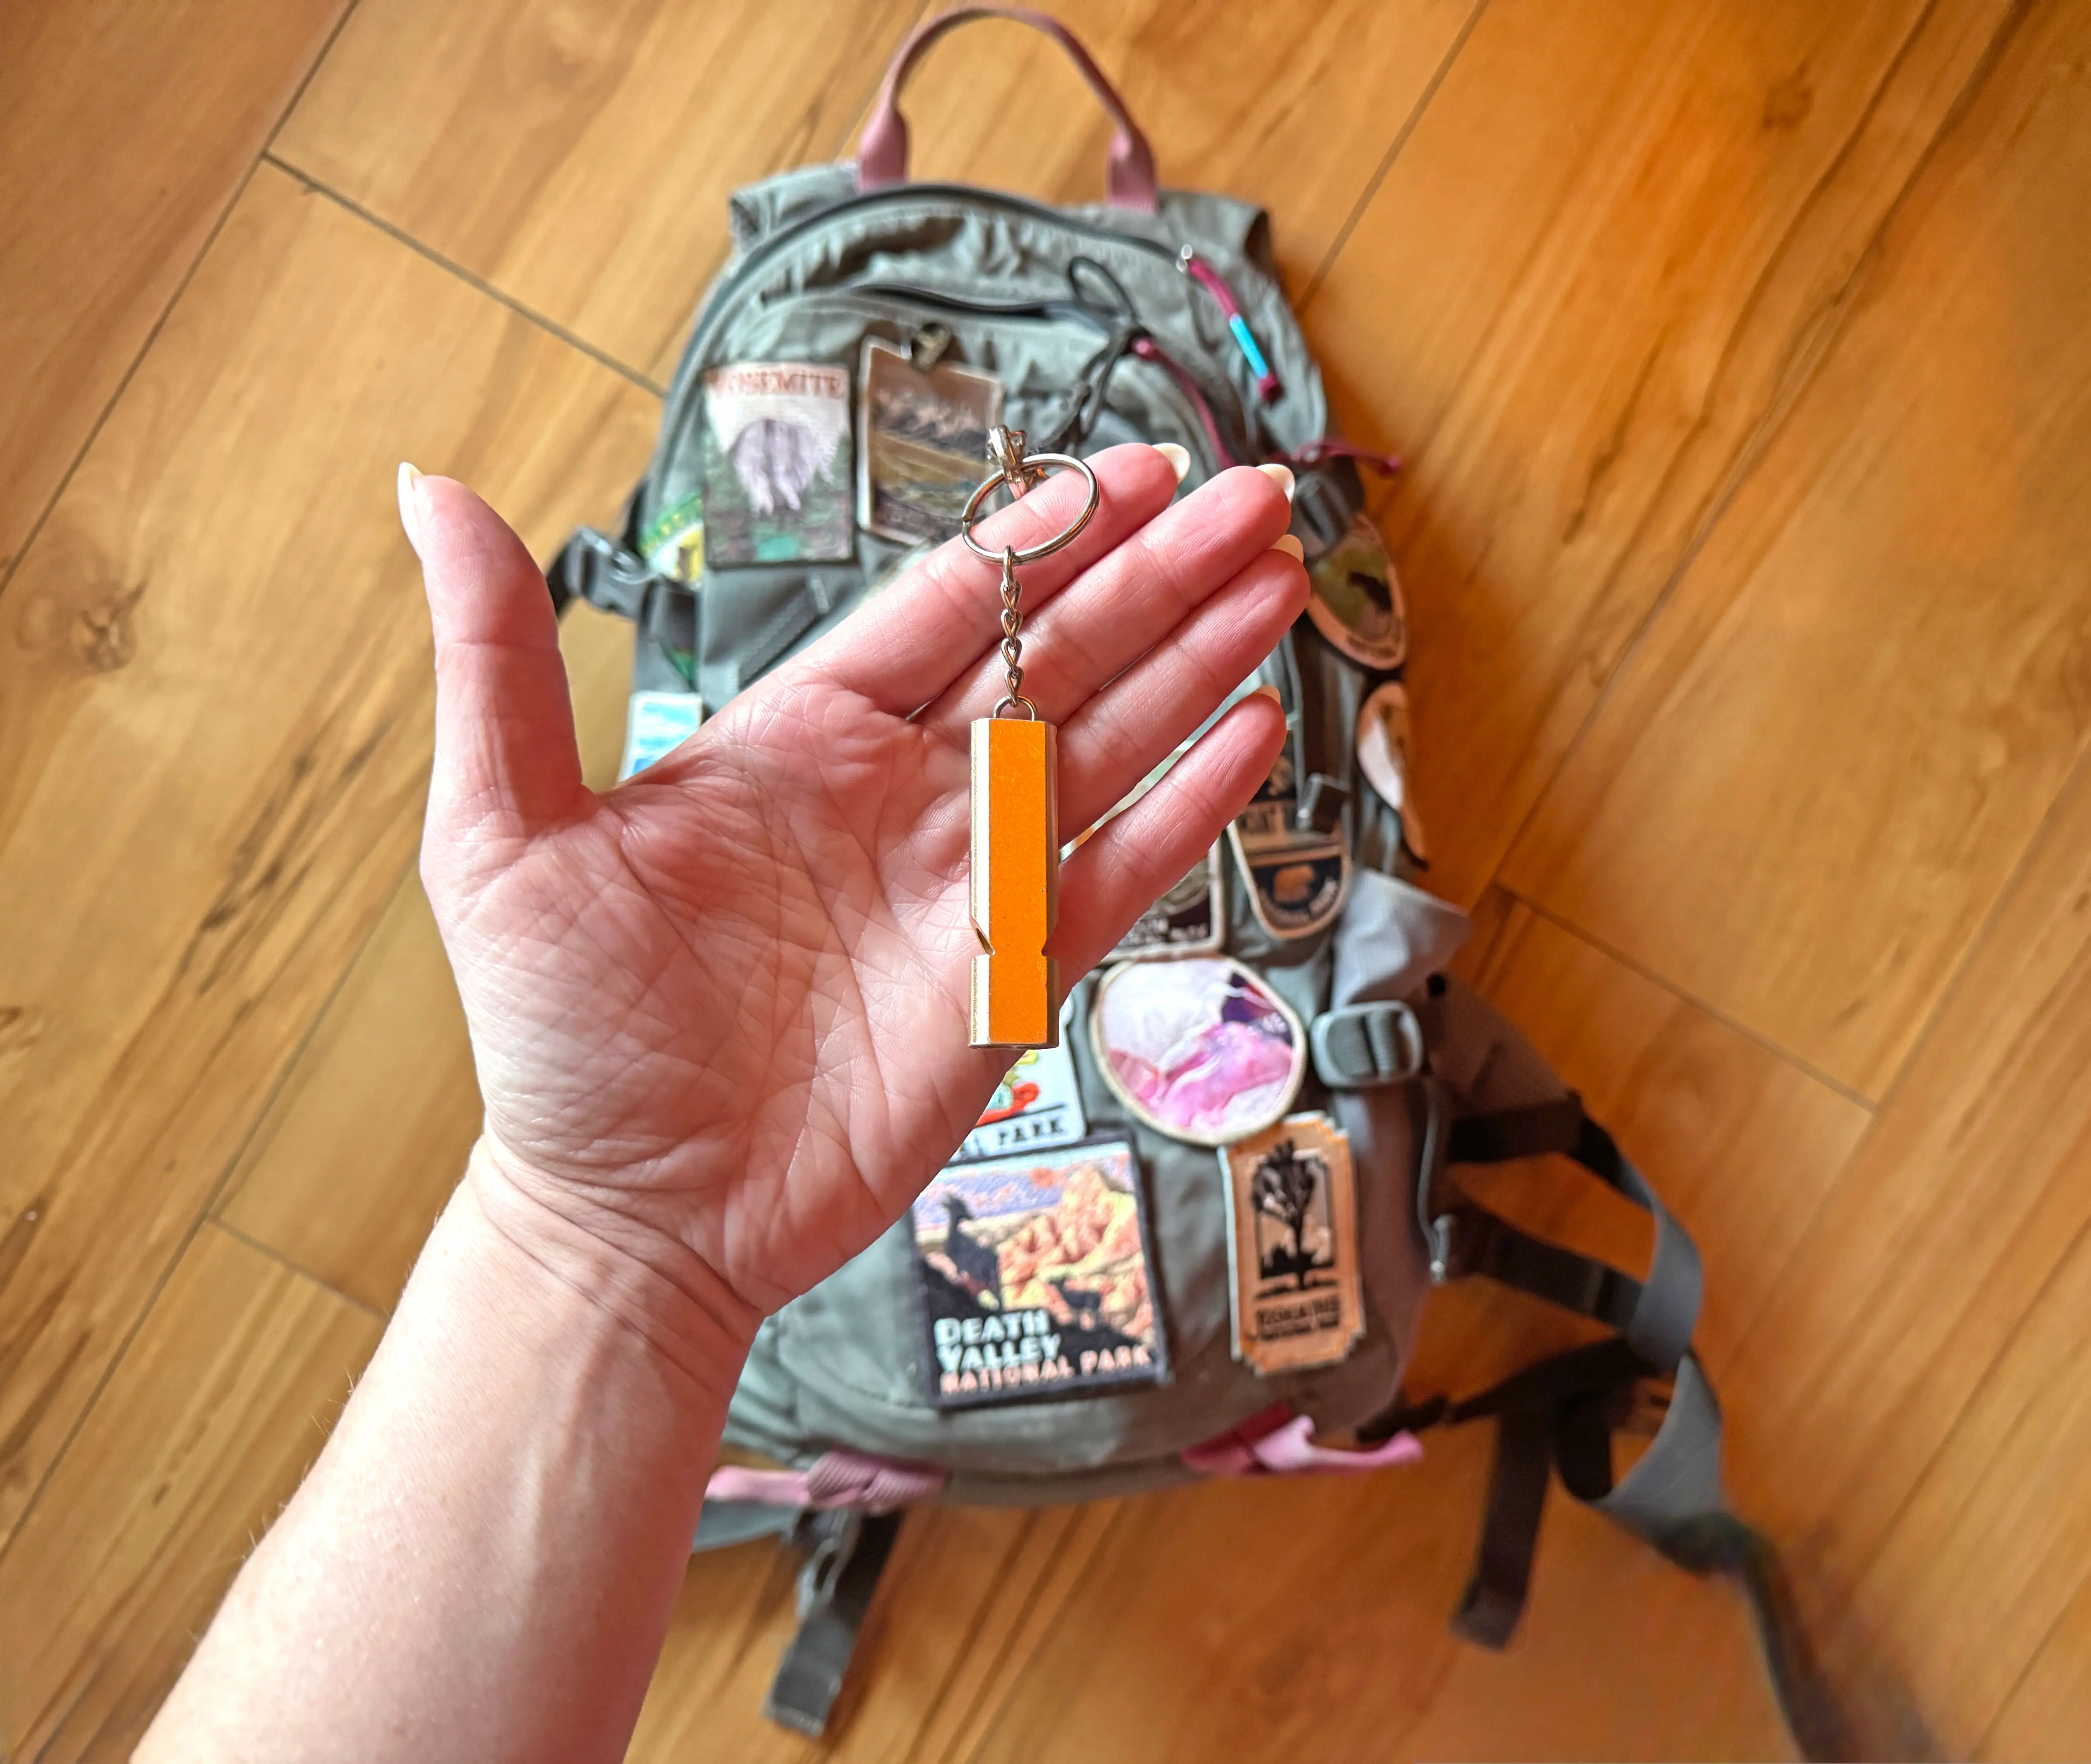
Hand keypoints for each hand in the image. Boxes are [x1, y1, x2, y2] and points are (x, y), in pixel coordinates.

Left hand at [404, 447, 1301, 1371]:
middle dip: (1158, 574)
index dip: (1044, 535)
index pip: (947, 605)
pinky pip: (1120, 873)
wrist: (630, 1214)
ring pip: (1107, 745)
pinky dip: (1189, 802)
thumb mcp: (501, 832)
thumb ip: (500, 659)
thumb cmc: (560, 1038)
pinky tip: (1253, 728)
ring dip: (1197, 663)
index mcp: (799, 740)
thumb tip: (436, 490)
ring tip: (1277, 582)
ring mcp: (967, 886)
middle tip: (1252, 500)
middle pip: (1055, 654)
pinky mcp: (1013, 980)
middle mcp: (900, 796)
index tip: (1128, 471)